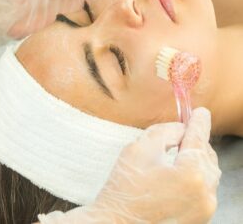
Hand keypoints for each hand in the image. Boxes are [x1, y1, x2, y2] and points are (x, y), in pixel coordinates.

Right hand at [38, 108, 220, 223]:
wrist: (116, 222)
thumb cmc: (124, 187)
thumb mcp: (140, 148)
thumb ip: (165, 131)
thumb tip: (181, 129)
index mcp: (191, 174)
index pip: (198, 139)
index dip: (199, 122)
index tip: (201, 112)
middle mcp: (204, 194)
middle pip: (207, 156)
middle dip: (196, 141)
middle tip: (183, 132)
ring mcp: (204, 209)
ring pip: (209, 172)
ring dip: (197, 158)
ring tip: (180, 151)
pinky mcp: (198, 218)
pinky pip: (205, 188)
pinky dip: (196, 174)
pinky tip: (180, 170)